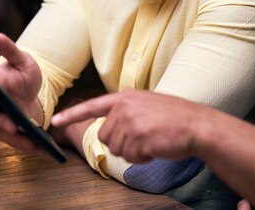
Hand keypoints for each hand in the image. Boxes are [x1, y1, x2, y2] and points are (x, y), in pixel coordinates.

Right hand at [0, 33, 42, 153]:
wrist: (27, 87)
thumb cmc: (22, 71)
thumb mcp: (21, 59)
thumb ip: (10, 50)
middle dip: (3, 123)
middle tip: (14, 127)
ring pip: (4, 133)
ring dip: (18, 140)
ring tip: (36, 144)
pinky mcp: (7, 131)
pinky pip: (15, 140)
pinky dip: (27, 145)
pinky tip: (42, 149)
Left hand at [52, 90, 205, 162]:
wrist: (198, 125)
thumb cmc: (175, 118)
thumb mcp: (146, 105)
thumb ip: (126, 112)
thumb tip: (110, 128)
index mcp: (125, 97)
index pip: (92, 105)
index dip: (72, 114)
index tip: (56, 121)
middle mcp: (124, 106)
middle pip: (105, 136)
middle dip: (122, 143)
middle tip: (143, 138)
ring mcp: (131, 120)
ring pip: (117, 148)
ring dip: (134, 151)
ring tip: (152, 140)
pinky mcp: (139, 136)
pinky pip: (130, 156)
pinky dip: (143, 158)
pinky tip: (156, 147)